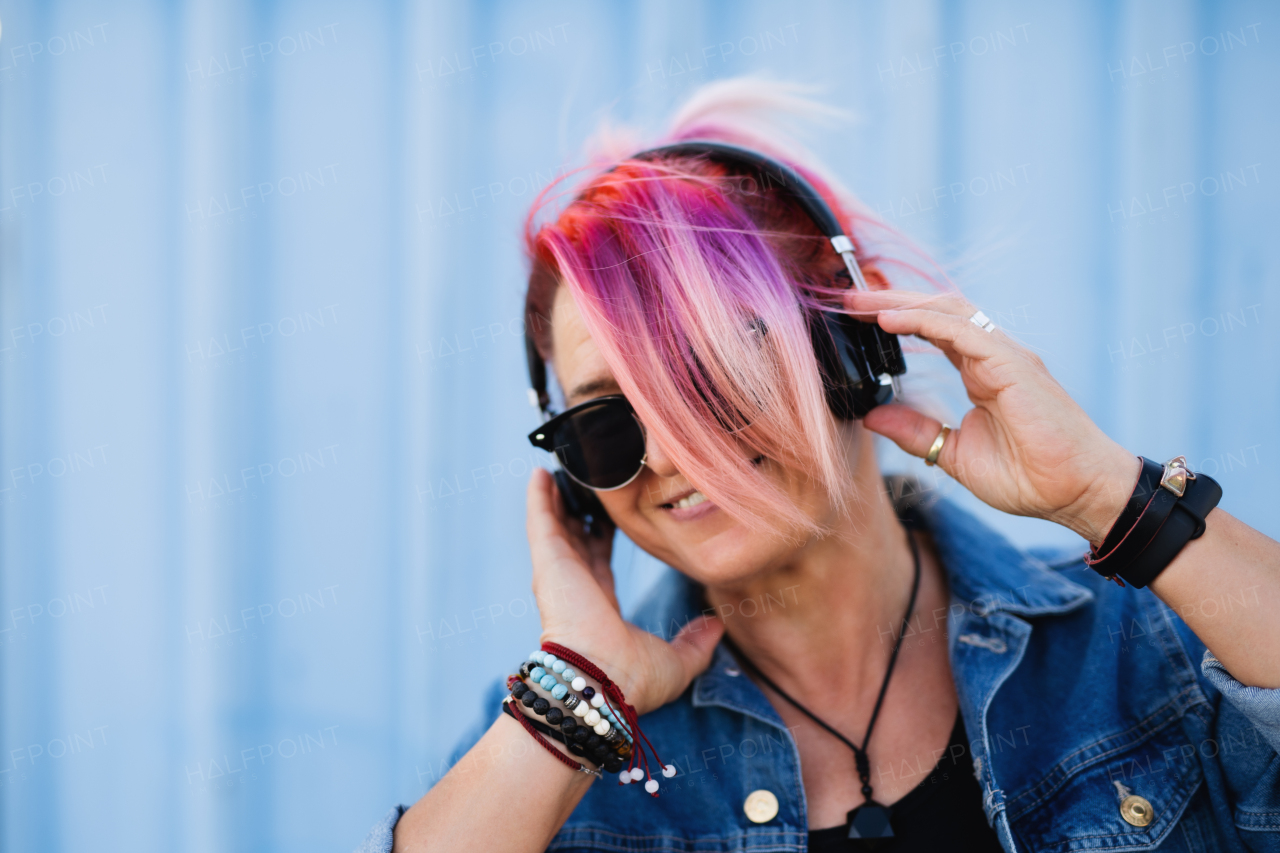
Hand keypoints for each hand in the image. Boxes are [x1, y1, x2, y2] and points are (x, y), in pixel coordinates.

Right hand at [526, 468, 723, 713]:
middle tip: (587, 481)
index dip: (604, 538)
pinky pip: (541, 522)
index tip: (612, 517)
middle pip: (575, 540)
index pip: (599, 564)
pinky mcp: (547, 563)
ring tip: (563, 466)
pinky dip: (539, 497)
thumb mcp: (676, 661)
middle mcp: (575, 589)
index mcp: (599, 608)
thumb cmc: (631, 680)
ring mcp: (558, 575)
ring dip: (557, 498)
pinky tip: (540, 472)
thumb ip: (696, 642)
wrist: (599, 682)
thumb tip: (717, 625)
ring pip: (555, 526)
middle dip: (579, 512)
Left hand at [846, 290, 1139, 545]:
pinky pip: (961, 332)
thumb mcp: (955, 452)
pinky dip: (922, 321)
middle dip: (892, 299)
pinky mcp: (1012, 364)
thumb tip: (872, 415)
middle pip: (938, 310)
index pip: (935, 330)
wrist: (1078, 493)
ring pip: (947, 311)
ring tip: (860, 301)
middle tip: (848, 297)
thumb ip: (916, 431)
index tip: (857, 315)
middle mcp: (994, 355)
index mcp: (983, 372)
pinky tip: (889, 320)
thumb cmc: (1031, 476)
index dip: (898, 318)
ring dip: (901, 302)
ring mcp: (1005, 356)